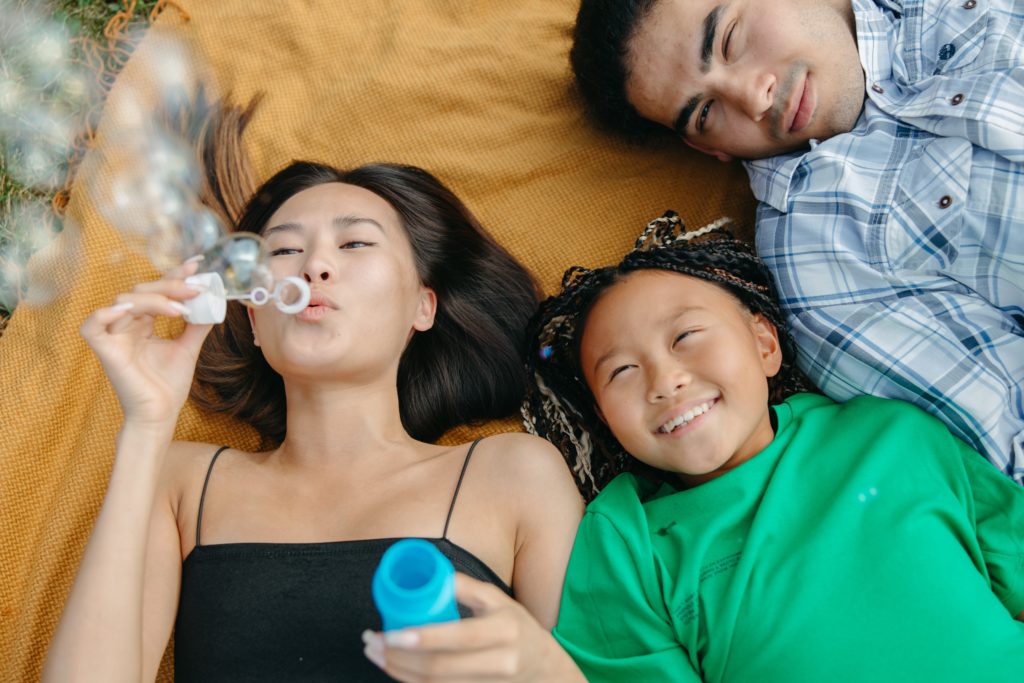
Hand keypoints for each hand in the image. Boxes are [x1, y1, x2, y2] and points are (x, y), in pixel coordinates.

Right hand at [79, 258, 212, 426]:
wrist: (160, 415)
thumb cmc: (168, 385)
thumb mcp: (188, 348)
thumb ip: (197, 325)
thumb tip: (213, 303)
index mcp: (143, 324)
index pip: (156, 292)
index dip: (173, 275)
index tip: (196, 266)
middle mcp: (126, 326)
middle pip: (141, 291)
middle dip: (169, 286)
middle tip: (195, 289)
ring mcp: (114, 337)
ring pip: (124, 301)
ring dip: (154, 300)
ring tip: (181, 309)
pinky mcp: (104, 351)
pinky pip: (92, 326)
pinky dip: (105, 314)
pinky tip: (131, 311)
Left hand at [362, 573, 583, 682]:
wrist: (545, 670)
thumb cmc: (517, 627)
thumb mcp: (499, 599)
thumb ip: (466, 587)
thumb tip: (429, 572)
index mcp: (504, 629)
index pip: (457, 638)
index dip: (420, 638)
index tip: (389, 633)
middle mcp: (500, 661)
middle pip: (439, 669)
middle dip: (398, 657)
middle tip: (371, 643)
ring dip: (398, 671)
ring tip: (374, 653)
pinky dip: (411, 681)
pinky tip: (394, 667)